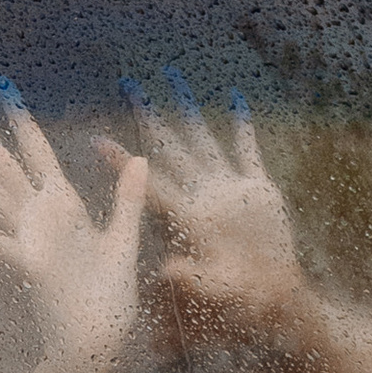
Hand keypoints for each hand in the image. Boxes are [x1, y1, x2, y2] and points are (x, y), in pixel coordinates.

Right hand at [0, 84, 149, 372]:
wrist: (98, 342)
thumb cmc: (106, 298)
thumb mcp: (123, 239)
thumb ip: (127, 198)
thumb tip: (137, 156)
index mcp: (61, 207)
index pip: (36, 153)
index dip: (20, 121)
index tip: (4, 89)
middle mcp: (38, 218)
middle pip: (0, 164)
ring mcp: (29, 239)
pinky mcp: (33, 267)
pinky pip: (2, 246)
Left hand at [104, 79, 304, 341]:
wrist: (275, 292)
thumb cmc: (243, 295)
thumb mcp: (219, 288)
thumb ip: (195, 278)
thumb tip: (167, 270)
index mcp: (189, 217)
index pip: (149, 184)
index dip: (123, 165)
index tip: (96, 141)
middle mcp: (203, 196)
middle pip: (169, 148)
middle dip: (149, 117)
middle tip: (127, 85)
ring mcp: (228, 188)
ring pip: (203, 138)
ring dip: (188, 110)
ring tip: (172, 77)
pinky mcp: (257, 188)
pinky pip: (247, 149)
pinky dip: (243, 126)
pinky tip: (235, 99)